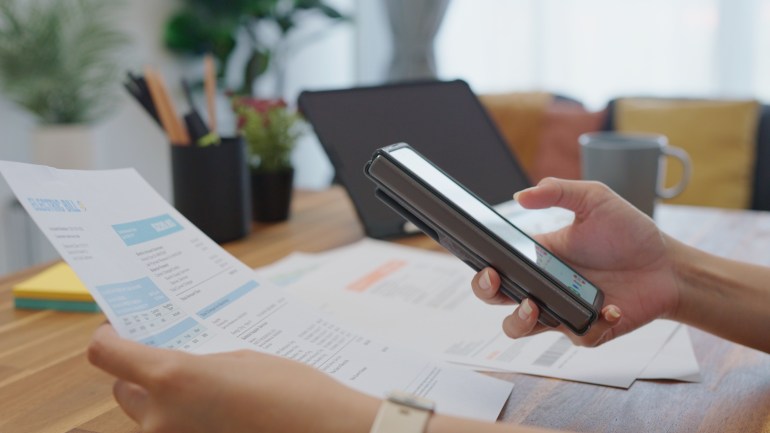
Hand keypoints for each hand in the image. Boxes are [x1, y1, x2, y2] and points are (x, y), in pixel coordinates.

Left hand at [88, 324, 378, 432]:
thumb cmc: (296, 394)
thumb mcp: (244, 361)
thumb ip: (201, 363)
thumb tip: (182, 367)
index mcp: (173, 379)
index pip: (107, 355)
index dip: (109, 339)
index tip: (119, 330)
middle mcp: (161, 419)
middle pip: (124, 392)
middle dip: (140, 374)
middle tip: (168, 357)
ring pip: (150, 419)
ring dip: (166, 403)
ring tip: (205, 390)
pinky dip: (188, 423)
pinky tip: (219, 412)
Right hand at [471, 178, 681, 346]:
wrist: (667, 265)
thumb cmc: (629, 232)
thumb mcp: (594, 199)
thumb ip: (558, 191)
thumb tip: (520, 195)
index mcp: (539, 256)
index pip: (496, 266)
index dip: (482, 270)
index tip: (486, 263)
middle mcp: (544, 285)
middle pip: (498, 299)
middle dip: (487, 292)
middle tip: (497, 279)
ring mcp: (563, 309)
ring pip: (523, 329)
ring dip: (521, 321)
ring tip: (535, 305)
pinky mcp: (588, 329)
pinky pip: (577, 337)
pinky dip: (592, 325)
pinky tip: (610, 308)